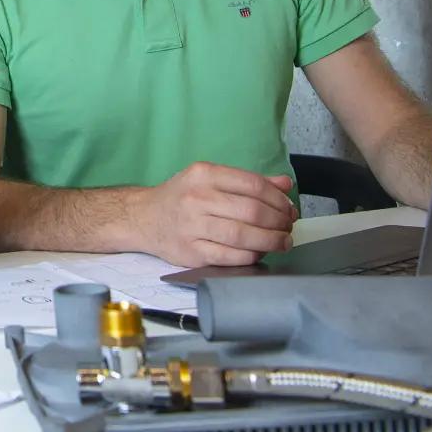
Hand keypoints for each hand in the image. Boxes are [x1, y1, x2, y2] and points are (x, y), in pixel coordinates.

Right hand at [139, 162, 297, 266]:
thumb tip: (284, 185)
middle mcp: (196, 198)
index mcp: (204, 175)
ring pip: (243, 236)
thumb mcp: (209, 179)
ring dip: (271, 241)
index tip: (289, 208)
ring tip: (282, 242)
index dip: (279, 199)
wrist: (143, 217)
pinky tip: (259, 252)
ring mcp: (192, 227)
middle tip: (288, 227)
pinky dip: (252, 256)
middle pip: (252, 211)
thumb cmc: (181, 197)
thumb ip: (247, 182)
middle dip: (279, 222)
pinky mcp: (191, 252)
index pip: (253, 185)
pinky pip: (230, 257)